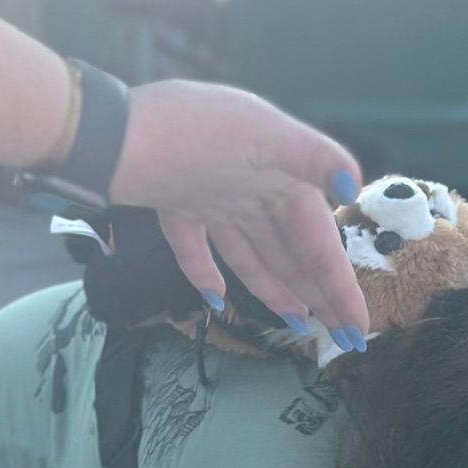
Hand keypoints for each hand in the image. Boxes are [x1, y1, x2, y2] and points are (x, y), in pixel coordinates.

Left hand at [111, 81, 369, 338]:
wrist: (108, 131)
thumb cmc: (189, 129)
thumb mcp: (261, 134)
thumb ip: (309, 155)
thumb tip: (352, 183)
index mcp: (280, 174)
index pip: (319, 242)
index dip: (340, 286)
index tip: (359, 331)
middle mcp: (251, 187)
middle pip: (291, 252)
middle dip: (317, 293)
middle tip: (340, 337)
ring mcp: (212, 198)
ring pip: (253, 254)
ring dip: (276, 288)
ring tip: (297, 323)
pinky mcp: (174, 205)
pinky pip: (195, 249)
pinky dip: (206, 274)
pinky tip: (216, 302)